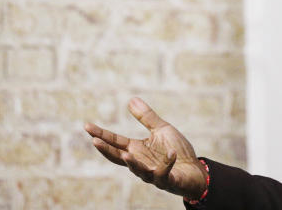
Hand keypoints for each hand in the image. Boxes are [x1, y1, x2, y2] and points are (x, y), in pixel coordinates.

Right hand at [84, 97, 207, 198]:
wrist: (195, 171)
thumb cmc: (177, 151)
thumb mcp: (162, 129)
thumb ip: (147, 117)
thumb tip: (131, 99)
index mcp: (137, 150)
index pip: (115, 142)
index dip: (101, 135)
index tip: (87, 126)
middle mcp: (140, 163)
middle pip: (119, 158)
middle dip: (107, 151)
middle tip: (94, 141)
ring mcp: (152, 174)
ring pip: (139, 171)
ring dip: (132, 163)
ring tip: (125, 154)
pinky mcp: (167, 181)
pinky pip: (164, 173)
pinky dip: (167, 164)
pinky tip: (171, 153)